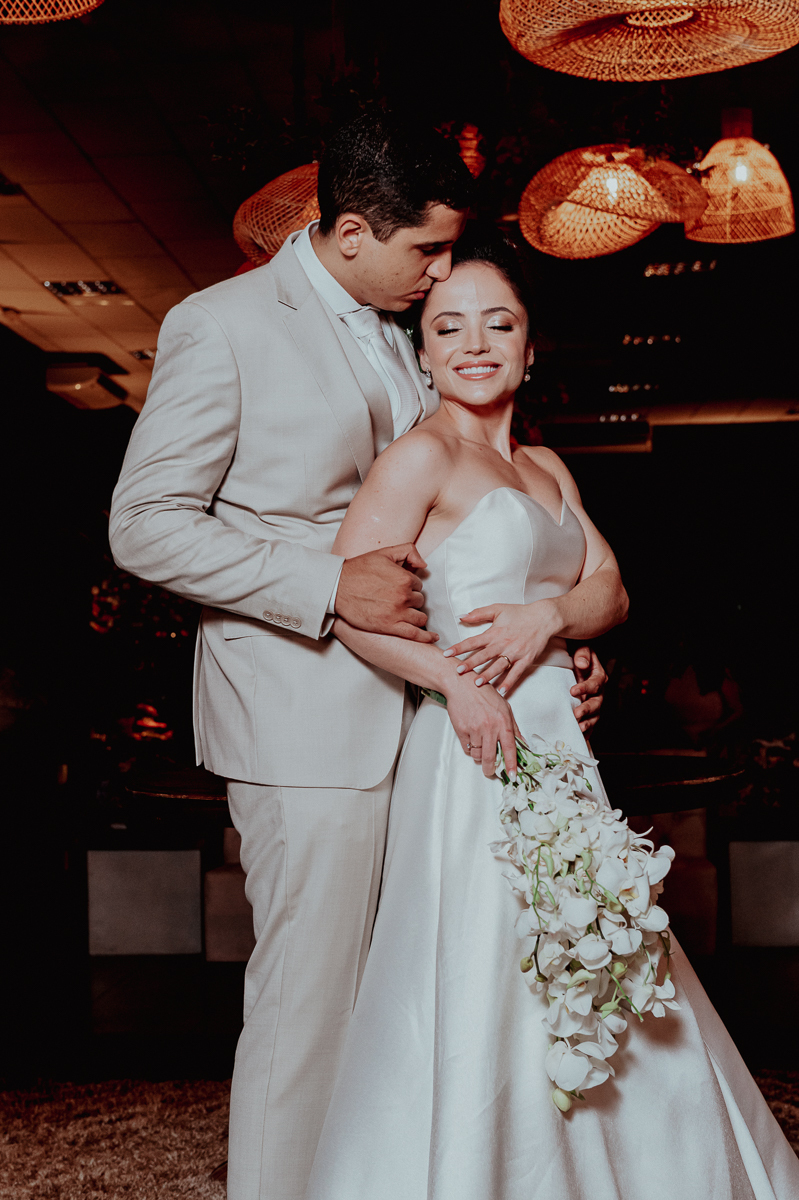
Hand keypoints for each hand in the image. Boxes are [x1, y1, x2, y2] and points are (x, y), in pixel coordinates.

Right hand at [335, 545, 437, 642]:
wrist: (337, 587)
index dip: (410, 586)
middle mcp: (403, 596)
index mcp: (404, 578)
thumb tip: (424, 565)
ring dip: (416, 615)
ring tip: (408, 614)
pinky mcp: (390, 627)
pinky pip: (415, 634)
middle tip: (398, 599)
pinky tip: (433, 638)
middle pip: (419, 601)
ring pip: (420, 617)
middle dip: (412, 600)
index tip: (400, 587)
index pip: (419, 585)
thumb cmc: (359, 569)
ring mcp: (397, 613)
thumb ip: (408, 551)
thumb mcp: (384, 552)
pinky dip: (426, 637)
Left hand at [442, 600, 560, 696]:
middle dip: (470, 664)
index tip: (447, 654)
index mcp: (495, 632)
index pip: (473, 641)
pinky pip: (516, 673)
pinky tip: (502, 691)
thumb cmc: (520, 613)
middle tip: (458, 671)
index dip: (459, 648)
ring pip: (499, 666)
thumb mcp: (498, 609)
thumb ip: (479, 613)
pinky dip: (509, 682)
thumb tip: (461, 616)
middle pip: (484, 655)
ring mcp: (515, 652)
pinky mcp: (526, 659)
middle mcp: (503, 643)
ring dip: (488, 675)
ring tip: (477, 683)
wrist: (543, 618)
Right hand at [443, 669, 518, 777]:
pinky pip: (467, 749)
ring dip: (479, 756)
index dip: (511, 764)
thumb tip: (522, 743)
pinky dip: (470, 749)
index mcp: (503, 722)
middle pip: (491, 757)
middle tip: (490, 772)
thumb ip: (513, 727)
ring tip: (480, 747)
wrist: (462, 685)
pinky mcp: (462, 730)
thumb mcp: (505, 708)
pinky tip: (472, 739)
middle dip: (491, 769)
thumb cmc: (484, 694)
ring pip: (478, 754)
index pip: (510, 748)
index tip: (512, 775)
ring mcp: (475, 729)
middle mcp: (490, 727)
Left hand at [570, 647, 606, 733]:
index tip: (572, 690)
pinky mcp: (589, 712)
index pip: (595, 683)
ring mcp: (594, 703)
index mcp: (599, 677)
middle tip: (576, 714)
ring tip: (578, 728)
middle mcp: (599, 692)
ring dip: (587, 722)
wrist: (577, 663)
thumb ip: (583, 654)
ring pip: (595, 715)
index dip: (585, 687)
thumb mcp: (582, 648)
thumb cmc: (579, 655)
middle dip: (586, 709)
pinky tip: (582, 737)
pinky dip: (587, 731)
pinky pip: (590, 723)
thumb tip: (582, 664)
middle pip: (596, 702)